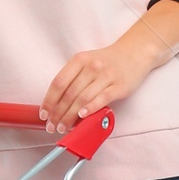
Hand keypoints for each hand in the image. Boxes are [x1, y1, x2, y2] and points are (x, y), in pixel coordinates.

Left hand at [40, 33, 158, 137]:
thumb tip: (56, 103)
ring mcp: (106, 76)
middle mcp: (91, 67)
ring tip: (63, 127)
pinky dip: (90, 109)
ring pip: (83, 99)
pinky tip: (82, 117)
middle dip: (57, 113)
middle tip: (52, 126)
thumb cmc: (107, 61)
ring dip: (70, 116)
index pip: (58, 83)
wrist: (134, 53)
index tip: (43, 114)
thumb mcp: (86, 61)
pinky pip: (102, 99)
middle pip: (69, 94)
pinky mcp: (119, 86)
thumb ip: (72, 78)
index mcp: (79, 60)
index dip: (49, 100)